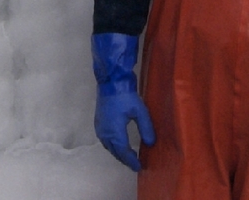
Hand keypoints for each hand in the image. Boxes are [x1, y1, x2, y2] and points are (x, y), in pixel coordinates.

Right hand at [91, 33, 154, 171]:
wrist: (110, 81)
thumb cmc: (125, 95)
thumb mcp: (139, 111)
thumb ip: (146, 128)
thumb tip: (150, 143)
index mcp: (114, 132)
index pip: (123, 153)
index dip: (131, 161)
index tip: (139, 168)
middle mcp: (104, 133)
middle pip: (115, 152)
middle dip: (124, 159)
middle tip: (134, 164)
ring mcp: (99, 128)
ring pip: (109, 147)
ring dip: (118, 153)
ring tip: (128, 156)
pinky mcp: (98, 122)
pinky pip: (105, 141)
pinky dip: (112, 146)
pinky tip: (118, 144)